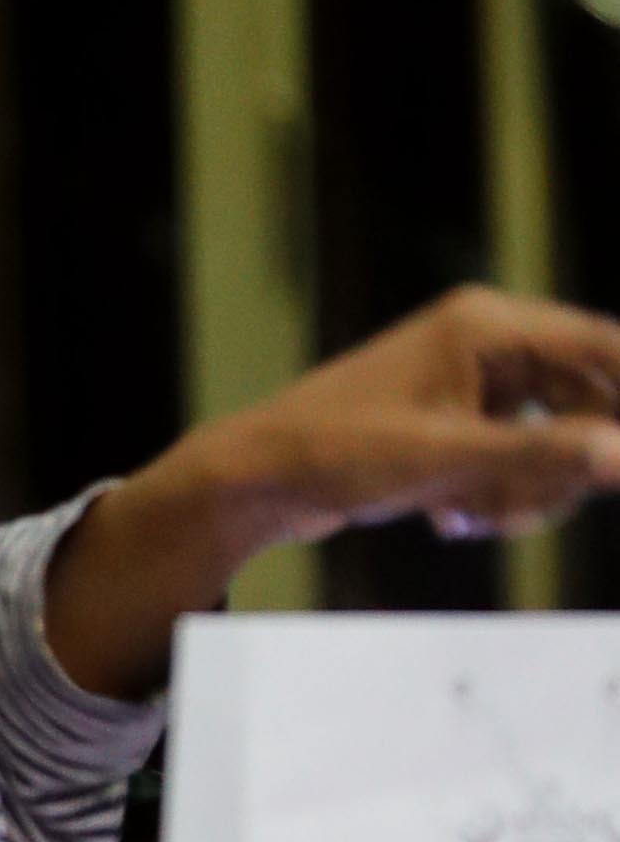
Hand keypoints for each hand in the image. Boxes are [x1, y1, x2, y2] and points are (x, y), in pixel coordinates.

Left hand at [206, 285, 619, 544]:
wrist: (256, 480)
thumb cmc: (337, 452)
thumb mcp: (447, 459)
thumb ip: (543, 457)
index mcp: (487, 326)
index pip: (603, 348)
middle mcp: (486, 344)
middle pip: (588, 405)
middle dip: (559, 469)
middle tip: (512, 509)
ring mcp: (472, 385)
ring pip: (554, 444)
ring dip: (524, 493)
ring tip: (469, 513)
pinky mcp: (458, 424)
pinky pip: (516, 463)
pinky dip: (495, 497)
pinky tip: (447, 516)